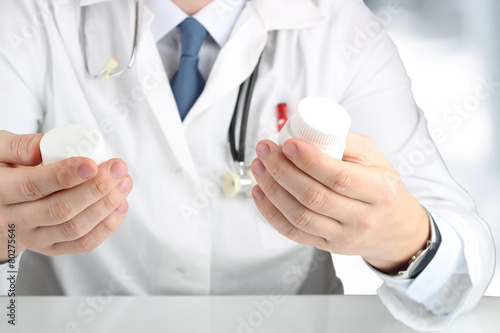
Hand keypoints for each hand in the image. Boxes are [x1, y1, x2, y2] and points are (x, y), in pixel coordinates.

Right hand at [0, 131, 132, 262]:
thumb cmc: (2, 170)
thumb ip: (18, 146)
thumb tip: (41, 147)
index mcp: (0, 191)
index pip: (33, 186)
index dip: (65, 175)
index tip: (91, 164)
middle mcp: (14, 220)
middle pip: (60, 210)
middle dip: (96, 188)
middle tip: (118, 168)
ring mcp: (33, 238)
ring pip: (75, 229)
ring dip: (106, 206)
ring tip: (124, 182)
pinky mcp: (50, 248)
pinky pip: (82, 244)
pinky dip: (106, 227)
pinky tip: (120, 205)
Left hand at [251, 132, 429, 273]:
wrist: (393, 228)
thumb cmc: (382, 187)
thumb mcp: (374, 157)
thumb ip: (345, 141)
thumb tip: (308, 128)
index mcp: (378, 191)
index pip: (338, 177)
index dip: (309, 160)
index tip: (288, 143)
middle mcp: (361, 217)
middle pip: (313, 197)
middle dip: (282, 170)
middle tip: (266, 150)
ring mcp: (342, 236)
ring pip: (299, 216)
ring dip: (273, 189)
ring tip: (259, 166)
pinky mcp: (326, 246)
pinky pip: (293, 233)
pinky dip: (271, 213)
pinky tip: (260, 193)